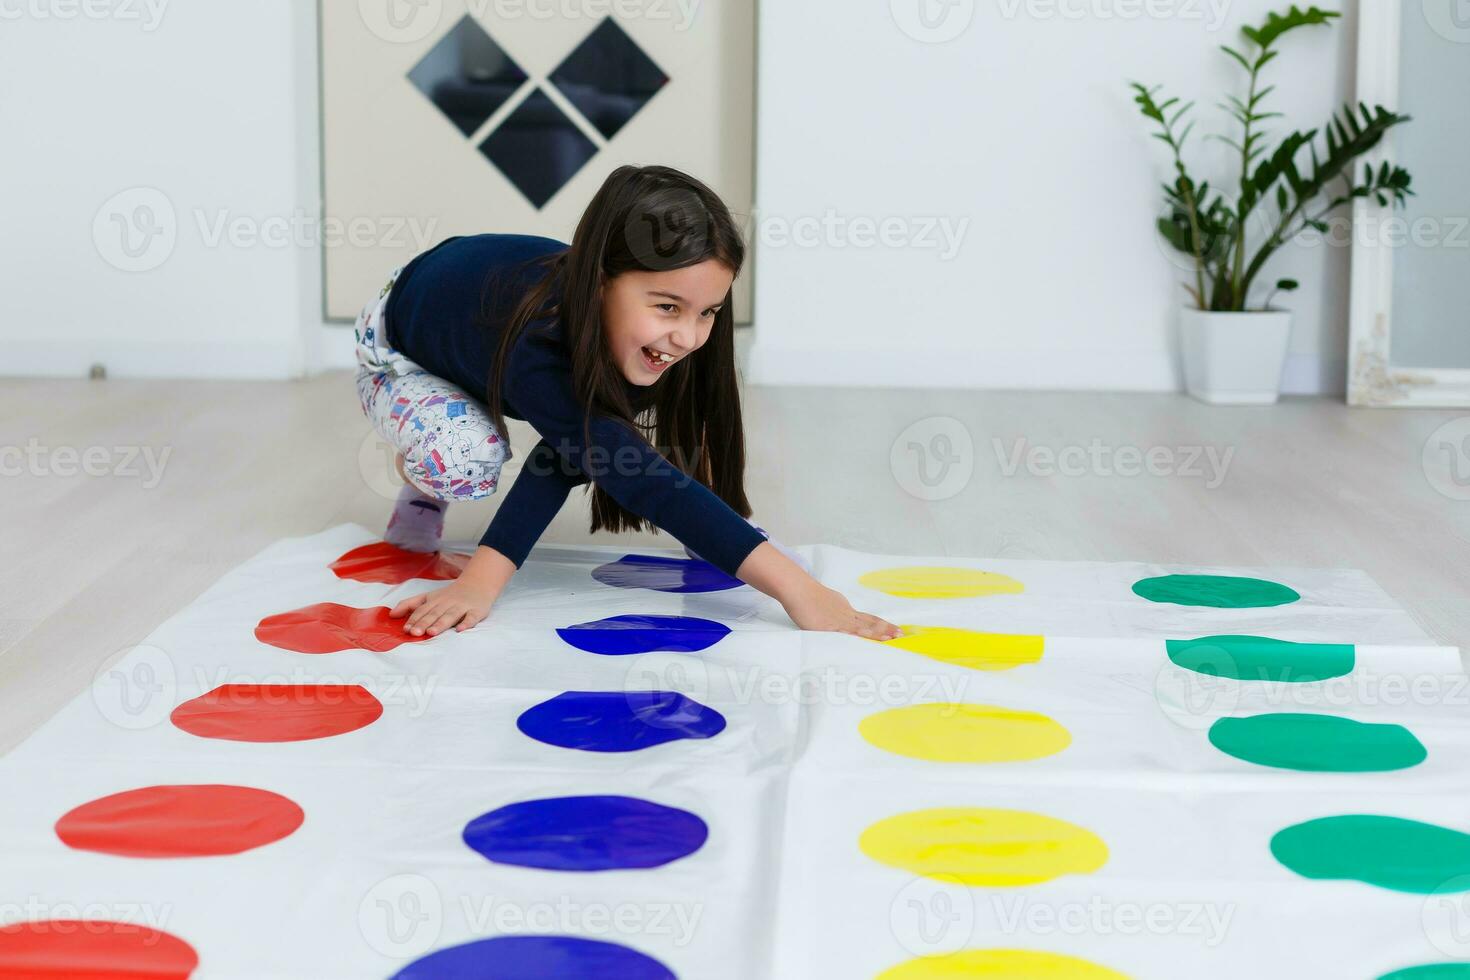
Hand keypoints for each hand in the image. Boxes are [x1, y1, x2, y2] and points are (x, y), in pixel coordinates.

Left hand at [389, 577, 497, 635]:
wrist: (477, 584)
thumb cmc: (449, 595)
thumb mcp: (429, 596)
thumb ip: (410, 604)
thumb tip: (391, 614)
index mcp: (435, 600)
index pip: (423, 610)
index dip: (414, 619)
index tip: (406, 629)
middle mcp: (447, 603)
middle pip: (434, 613)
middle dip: (424, 623)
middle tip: (415, 633)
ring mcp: (462, 606)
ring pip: (450, 615)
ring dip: (441, 623)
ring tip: (432, 632)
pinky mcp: (477, 611)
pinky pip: (471, 617)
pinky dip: (466, 623)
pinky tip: (460, 630)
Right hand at [782, 582, 903, 640]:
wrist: (798, 589)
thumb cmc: (809, 596)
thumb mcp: (830, 602)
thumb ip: (838, 611)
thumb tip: (844, 616)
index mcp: (847, 610)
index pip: (869, 619)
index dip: (884, 625)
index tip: (897, 630)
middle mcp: (846, 615)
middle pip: (870, 624)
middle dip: (886, 630)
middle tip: (901, 636)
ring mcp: (837, 621)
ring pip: (861, 629)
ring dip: (877, 634)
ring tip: (890, 639)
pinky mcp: (827, 627)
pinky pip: (844, 634)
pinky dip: (858, 637)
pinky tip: (867, 641)